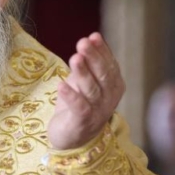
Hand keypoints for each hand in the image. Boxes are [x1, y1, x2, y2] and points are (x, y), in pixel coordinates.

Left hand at [48, 33, 124, 149]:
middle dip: (93, 58)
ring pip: (91, 89)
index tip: (93, 36)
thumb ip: (87, 65)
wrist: (72, 139)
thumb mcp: (84, 82)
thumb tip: (88, 40)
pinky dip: (71, 96)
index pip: (110, 65)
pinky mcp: (82, 122)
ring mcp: (97, 111)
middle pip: (103, 75)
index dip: (102, 51)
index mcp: (113, 86)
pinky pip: (79, 107)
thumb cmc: (78, 106)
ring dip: (82, 73)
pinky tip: (61, 85)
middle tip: (83, 43)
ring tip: (74, 58)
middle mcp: (109, 98)